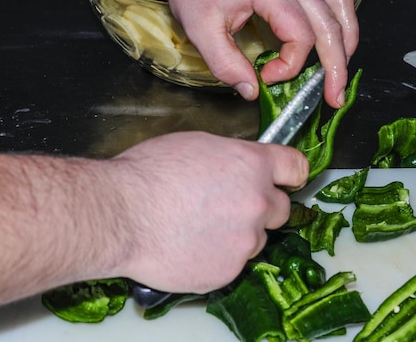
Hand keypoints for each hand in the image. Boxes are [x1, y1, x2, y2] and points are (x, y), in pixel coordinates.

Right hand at [105, 132, 307, 293]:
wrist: (120, 215)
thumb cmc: (147, 175)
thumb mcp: (195, 144)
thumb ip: (230, 157)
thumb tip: (238, 167)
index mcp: (251, 165)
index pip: (295, 167)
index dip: (290, 174)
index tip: (287, 179)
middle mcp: (256, 203)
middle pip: (280, 208)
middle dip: (260, 206)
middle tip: (230, 206)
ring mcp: (244, 240)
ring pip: (256, 238)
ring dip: (238, 234)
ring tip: (200, 228)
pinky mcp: (228, 271)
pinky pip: (233, 263)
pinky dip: (218, 256)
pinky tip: (190, 246)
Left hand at [160, 0, 357, 107]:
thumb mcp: (201, 30)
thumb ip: (226, 65)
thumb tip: (252, 92)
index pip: (300, 36)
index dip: (290, 66)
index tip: (268, 77)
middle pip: (329, 26)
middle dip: (336, 66)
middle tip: (334, 97)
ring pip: (339, 8)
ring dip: (346, 43)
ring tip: (340, 73)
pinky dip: (339, 21)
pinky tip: (335, 41)